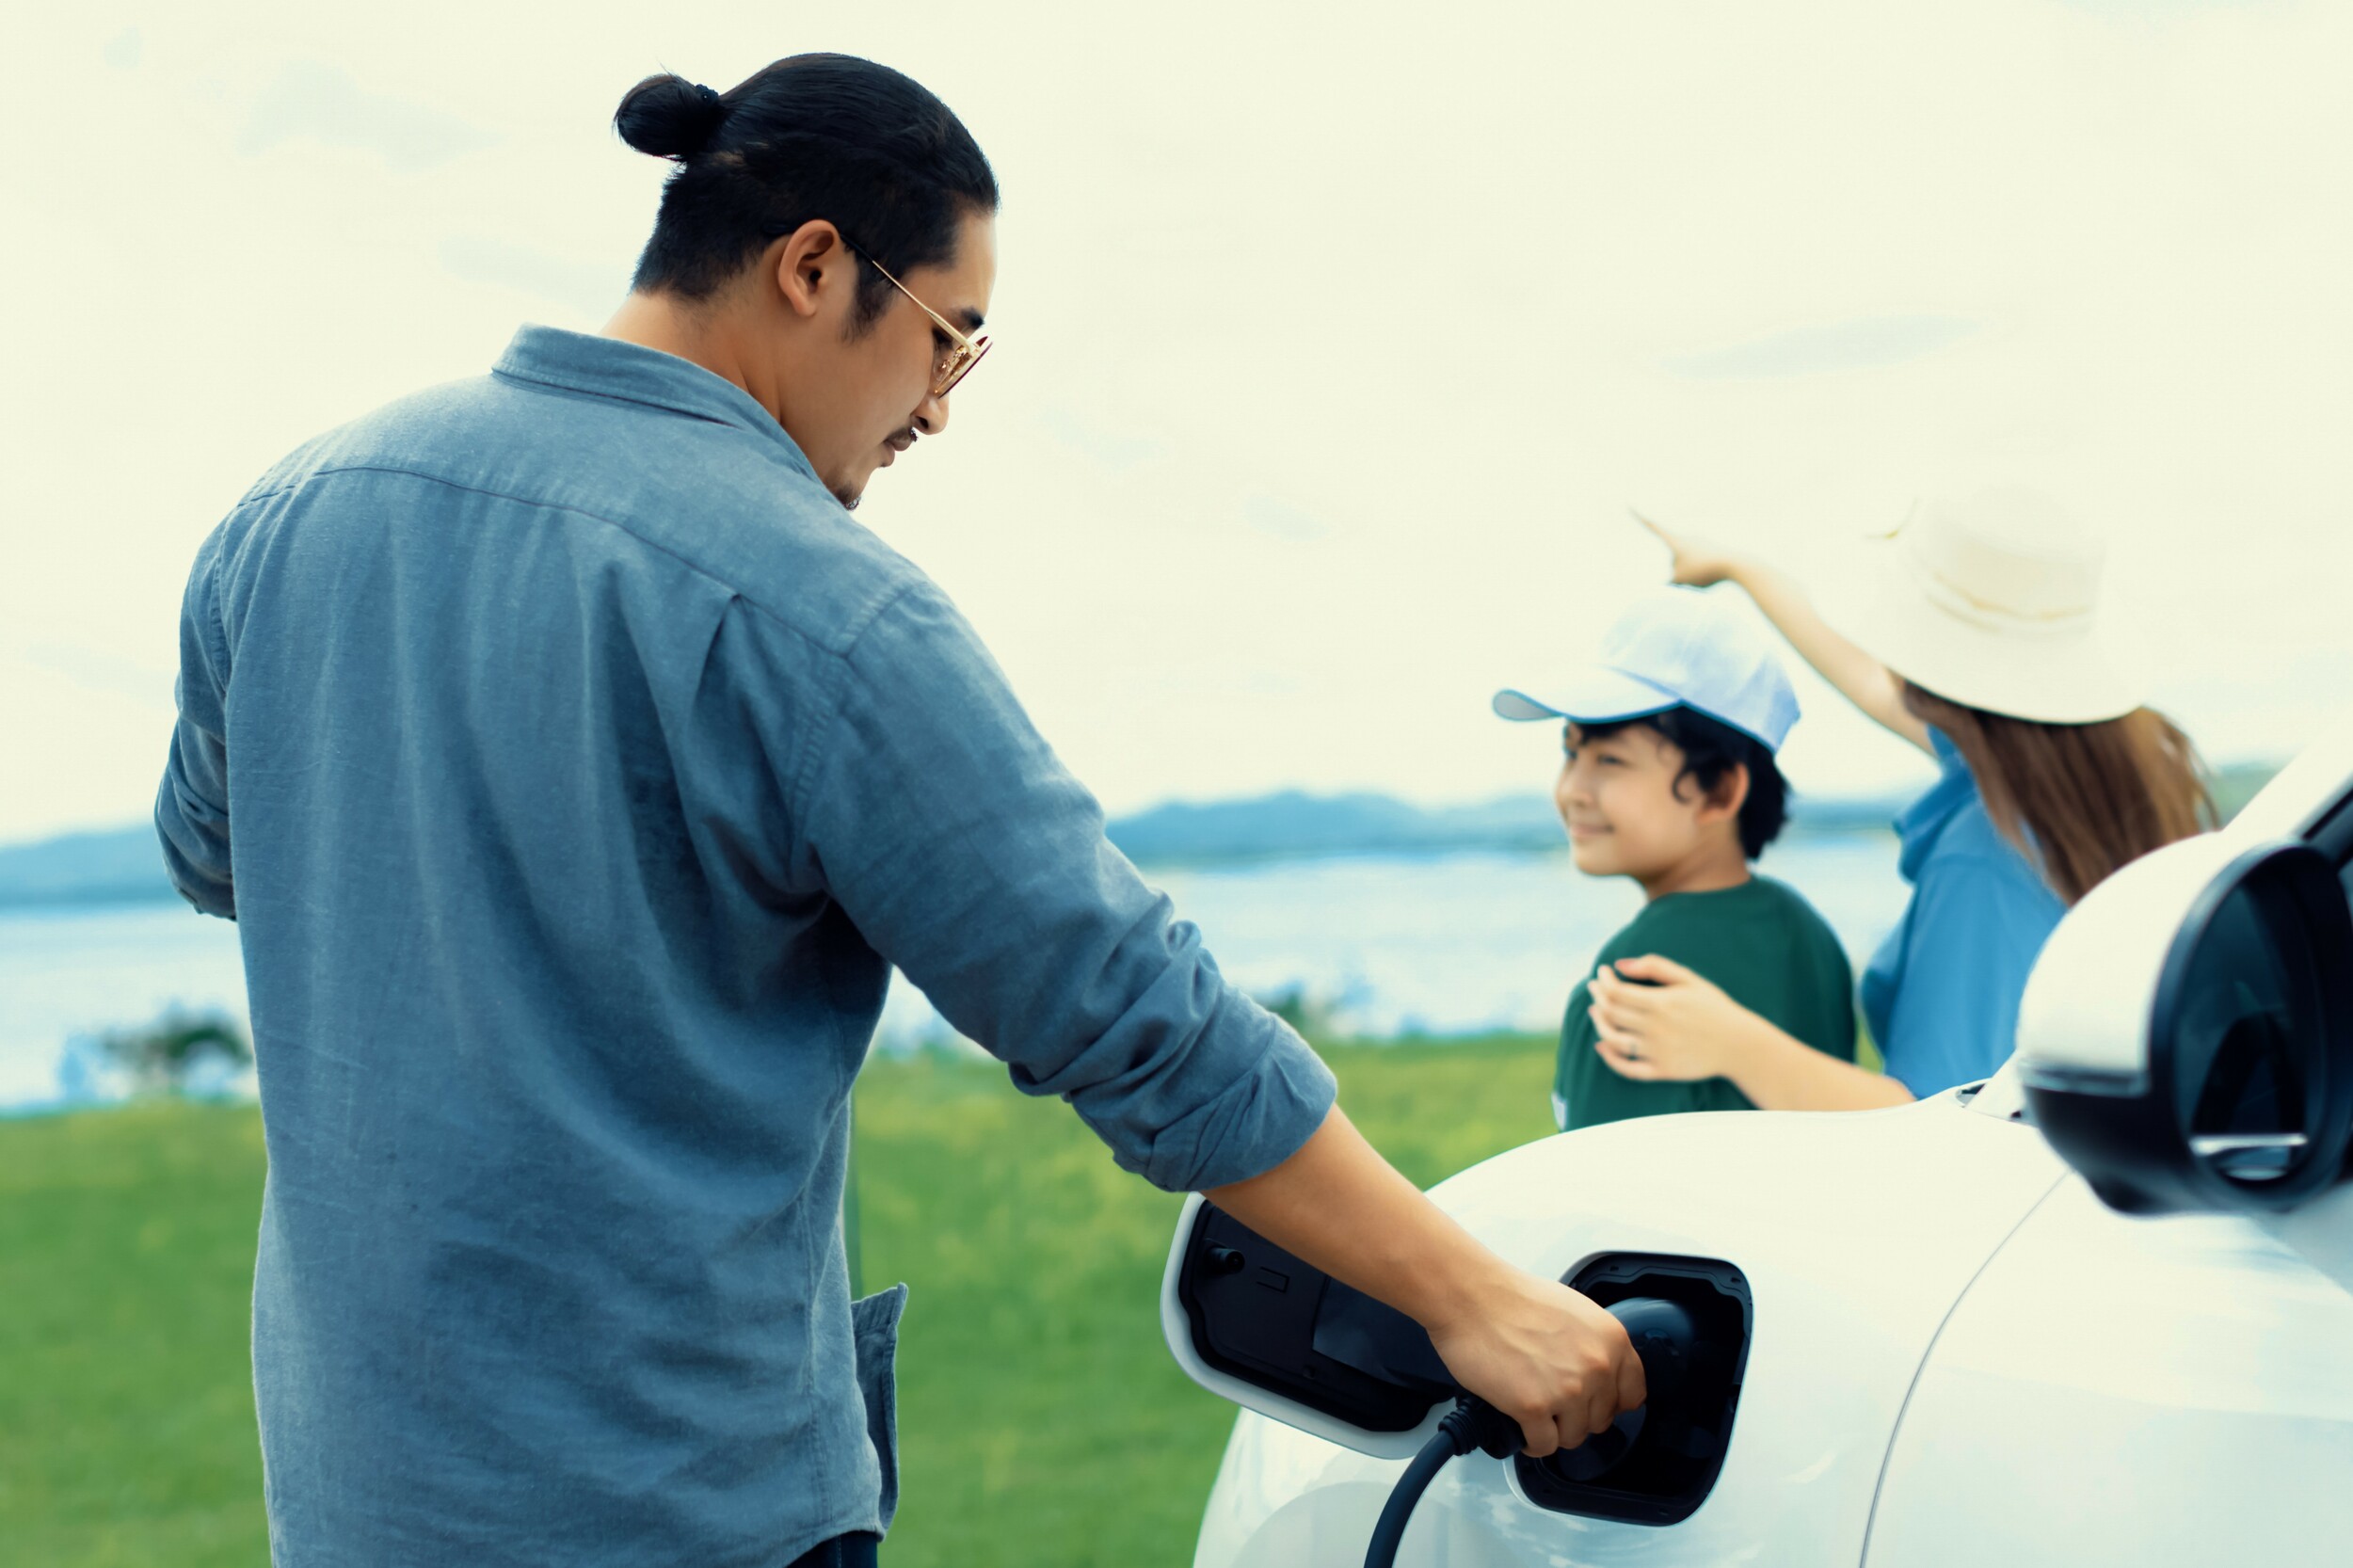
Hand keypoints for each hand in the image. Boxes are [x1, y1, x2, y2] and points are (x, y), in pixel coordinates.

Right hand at [1423, 1265, 1645, 1456]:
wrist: (1471, 1296)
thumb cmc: (1513, 1298)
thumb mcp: (1574, 1311)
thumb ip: (1595, 1345)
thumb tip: (1599, 1374)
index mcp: (1612, 1339)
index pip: (1633, 1394)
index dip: (1610, 1402)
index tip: (1594, 1403)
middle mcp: (1597, 1366)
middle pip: (1601, 1420)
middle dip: (1577, 1415)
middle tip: (1553, 1402)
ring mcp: (1567, 1390)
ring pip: (1573, 1437)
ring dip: (1553, 1430)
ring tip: (1534, 1412)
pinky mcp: (1534, 1408)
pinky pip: (1543, 1446)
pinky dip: (1530, 1442)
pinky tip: (1520, 1426)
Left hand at [1588, 954, 1755, 1082]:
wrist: (1740, 1044)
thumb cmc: (1714, 1007)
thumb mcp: (1689, 979)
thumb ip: (1654, 966)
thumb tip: (1620, 964)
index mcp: (1662, 1003)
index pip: (1616, 992)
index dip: (1603, 981)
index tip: (1601, 972)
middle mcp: (1656, 1028)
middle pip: (1611, 1013)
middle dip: (1597, 997)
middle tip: (1595, 988)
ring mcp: (1657, 1052)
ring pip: (1613, 1039)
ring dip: (1598, 1024)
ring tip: (1596, 1012)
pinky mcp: (1661, 1071)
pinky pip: (1627, 1068)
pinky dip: (1609, 1058)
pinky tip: (1602, 1046)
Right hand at [1631, 509, 1743, 588]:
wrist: (1736, 565)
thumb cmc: (1704, 571)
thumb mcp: (1680, 582)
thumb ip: (1668, 584)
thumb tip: (1666, 585)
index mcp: (1675, 540)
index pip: (1652, 526)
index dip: (1639, 516)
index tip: (1629, 503)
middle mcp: (1688, 536)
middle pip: (1674, 560)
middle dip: (1680, 573)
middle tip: (1693, 579)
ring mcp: (1702, 541)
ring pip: (1689, 565)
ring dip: (1694, 575)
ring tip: (1707, 579)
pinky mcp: (1715, 549)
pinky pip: (1704, 567)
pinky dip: (1706, 575)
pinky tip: (1717, 576)